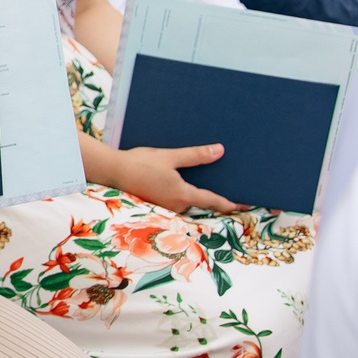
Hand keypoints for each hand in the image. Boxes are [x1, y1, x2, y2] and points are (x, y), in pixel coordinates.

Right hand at [99, 142, 240, 214]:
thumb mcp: (170, 156)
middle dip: (213, 196)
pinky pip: (175, 198)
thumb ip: (195, 155)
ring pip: (187, 200)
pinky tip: (181, 181)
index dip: (231, 203)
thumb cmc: (140, 163)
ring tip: (205, 180)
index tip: (245, 205)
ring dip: (196, 193)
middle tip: (229, 186)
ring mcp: (165, 206)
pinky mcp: (156, 202)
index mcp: (183, 195)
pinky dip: (183, 192)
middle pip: (201, 201)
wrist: (113, 171)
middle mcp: (176, 205)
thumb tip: (220, 151)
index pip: (213, 201)